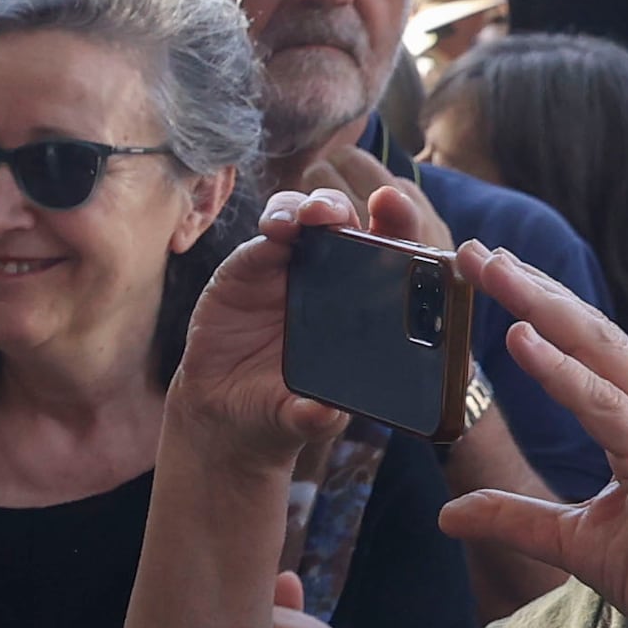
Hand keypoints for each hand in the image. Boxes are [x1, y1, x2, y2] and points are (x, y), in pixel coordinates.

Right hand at [165, 187, 372, 479]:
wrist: (227, 413)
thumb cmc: (283, 410)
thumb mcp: (303, 420)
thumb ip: (314, 417)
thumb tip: (322, 416)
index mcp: (363, 311)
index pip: (391, 260)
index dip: (400, 228)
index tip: (397, 210)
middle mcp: (332, 282)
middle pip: (350, 227)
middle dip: (353, 210)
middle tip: (349, 210)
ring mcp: (291, 270)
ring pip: (310, 219)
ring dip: (314, 207)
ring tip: (311, 217)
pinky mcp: (251, 267)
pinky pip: (270, 234)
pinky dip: (277, 220)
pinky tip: (276, 228)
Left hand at [430, 245, 627, 627]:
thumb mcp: (569, 540)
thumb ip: (514, 517)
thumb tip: (448, 514)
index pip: (581, 346)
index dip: (535, 305)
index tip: (487, 271)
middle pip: (587, 330)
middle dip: (531, 286)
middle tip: (477, 251)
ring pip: (597, 350)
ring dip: (541, 307)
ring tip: (493, 271)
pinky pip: (603, 405)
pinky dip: (562, 370)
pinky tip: (521, 340)